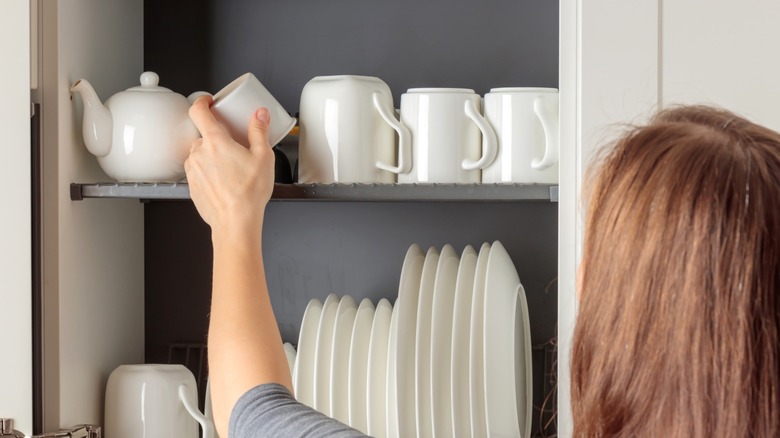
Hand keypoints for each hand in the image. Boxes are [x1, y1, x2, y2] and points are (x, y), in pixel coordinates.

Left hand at [185, 95, 274, 236]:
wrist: (235, 222)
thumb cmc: (248, 193)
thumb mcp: (263, 157)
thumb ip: (259, 131)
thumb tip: (260, 115)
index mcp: (215, 142)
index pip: (198, 111)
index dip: (202, 102)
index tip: (208, 102)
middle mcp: (199, 154)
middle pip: (203, 136)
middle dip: (217, 138)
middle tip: (233, 147)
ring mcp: (193, 171)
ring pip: (200, 154)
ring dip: (212, 156)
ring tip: (231, 169)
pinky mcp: (192, 186)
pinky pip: (199, 172)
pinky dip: (209, 173)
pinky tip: (226, 182)